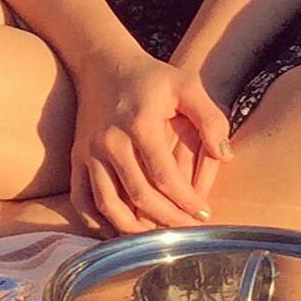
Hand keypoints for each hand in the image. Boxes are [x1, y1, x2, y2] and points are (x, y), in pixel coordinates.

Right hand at [69, 49, 232, 236]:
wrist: (103, 63)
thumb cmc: (151, 77)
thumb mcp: (186, 85)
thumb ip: (210, 117)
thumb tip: (224, 155)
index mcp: (140, 124)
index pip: (165, 176)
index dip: (186, 201)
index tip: (204, 213)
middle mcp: (111, 141)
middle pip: (139, 196)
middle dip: (167, 220)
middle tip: (187, 230)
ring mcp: (89, 151)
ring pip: (107, 204)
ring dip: (132, 228)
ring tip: (157, 237)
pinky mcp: (76, 158)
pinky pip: (81, 199)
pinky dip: (96, 222)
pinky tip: (118, 230)